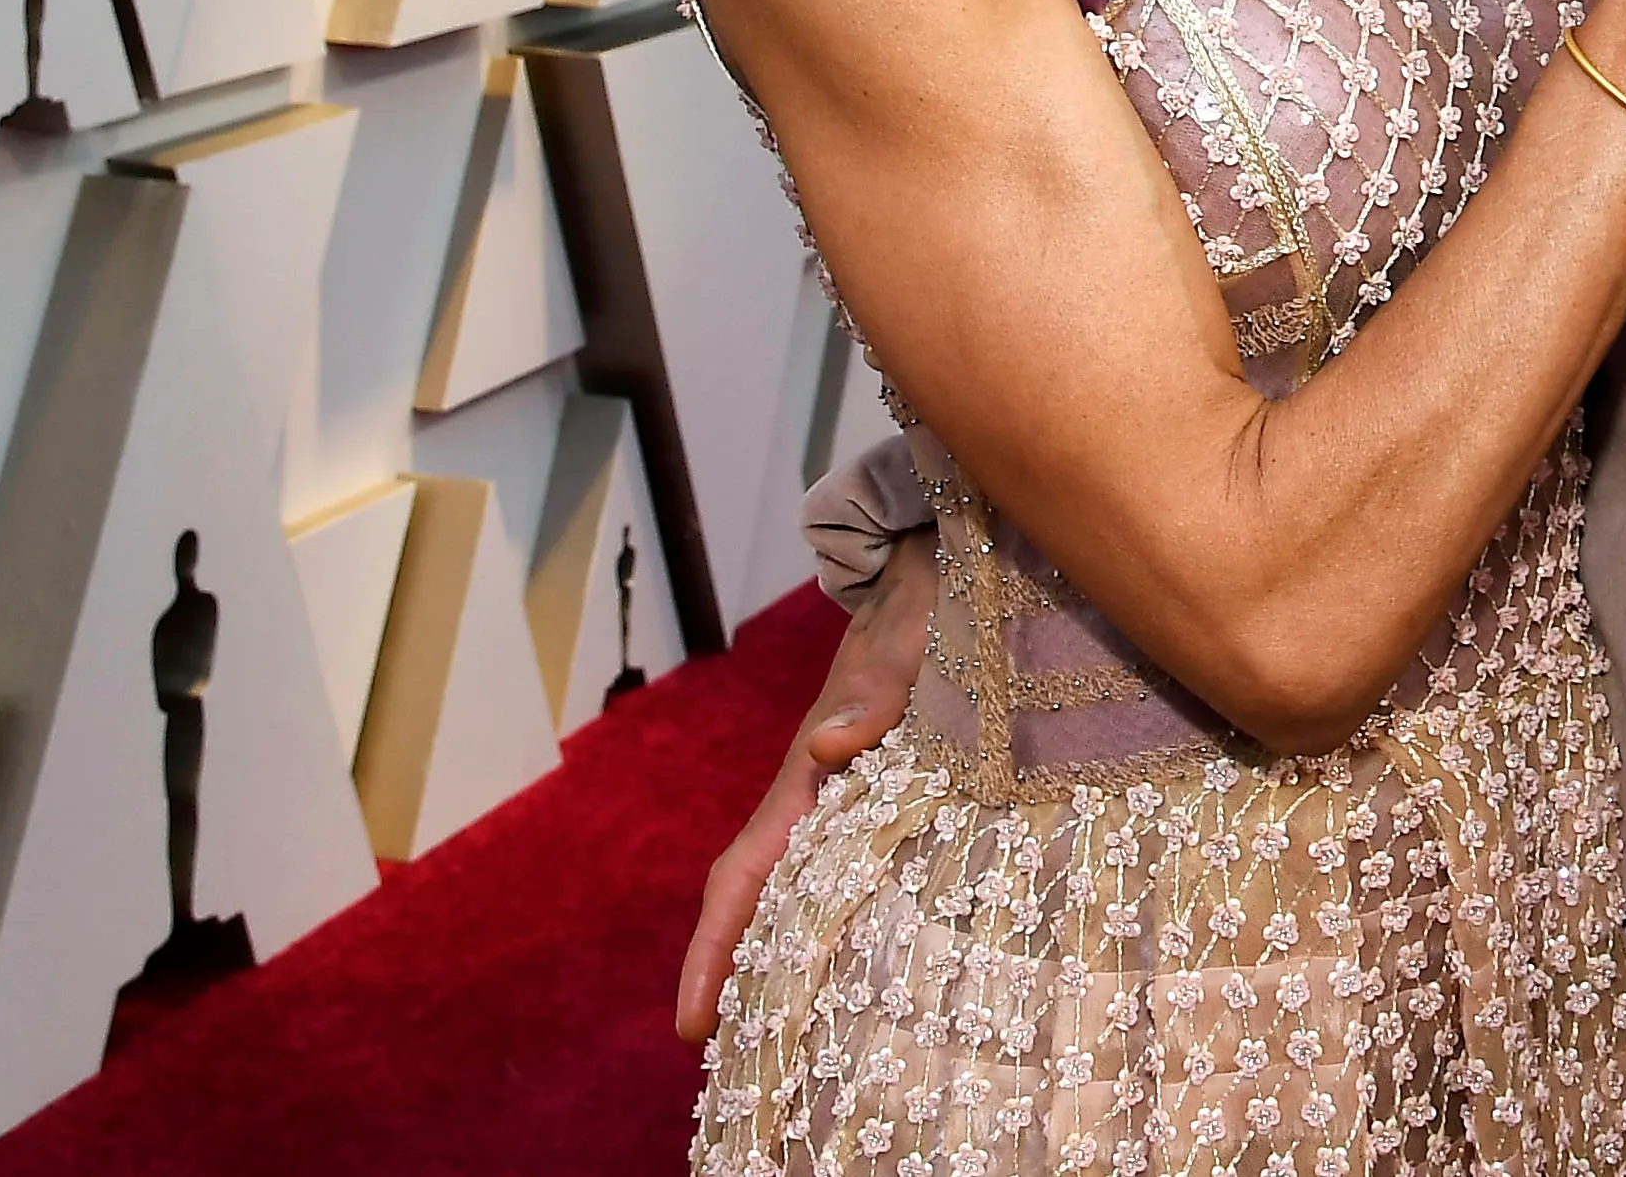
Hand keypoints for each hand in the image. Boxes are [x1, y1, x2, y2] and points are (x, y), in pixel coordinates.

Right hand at [672, 561, 927, 1041]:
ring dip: (782, 952)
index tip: (690, 1018)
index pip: (743, 874)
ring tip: (780, 1033)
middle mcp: (817, 797)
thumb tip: (828, 746)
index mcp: (807, 777)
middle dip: (734, 971)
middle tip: (726, 1052)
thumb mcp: (904, 649)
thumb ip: (872, 697)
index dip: (713, 947)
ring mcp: (847, 798)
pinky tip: (858, 963)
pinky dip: (835, 921)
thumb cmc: (919, 614)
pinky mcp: (883, 795)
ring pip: (800, 890)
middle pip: (759, 898)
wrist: (935, 574)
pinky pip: (846, 872)